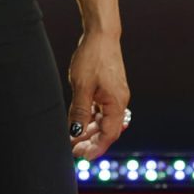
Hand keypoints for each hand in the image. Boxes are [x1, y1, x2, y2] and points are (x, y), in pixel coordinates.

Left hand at [66, 30, 129, 159]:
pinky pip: (101, 110)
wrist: (101, 35)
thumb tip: (76, 133)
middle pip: (107, 130)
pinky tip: (79, 121)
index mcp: (116, 104)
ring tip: (73, 138)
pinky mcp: (110, 89)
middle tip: (74, 150)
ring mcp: (115, 95)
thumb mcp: (82, 86)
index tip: (83, 158)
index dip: (96, 148)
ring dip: (90, 130)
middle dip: (91, 141)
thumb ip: (79, 111)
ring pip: (103, 120)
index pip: (109, 135)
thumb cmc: (92, 58)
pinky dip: (91, 117)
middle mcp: (119, 102)